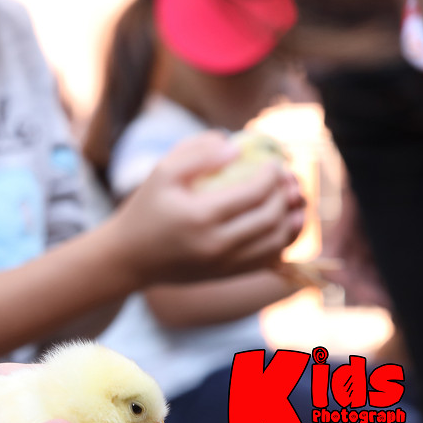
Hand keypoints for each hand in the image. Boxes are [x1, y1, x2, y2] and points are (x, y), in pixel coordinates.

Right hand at [106, 131, 304, 285]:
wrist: (130, 258)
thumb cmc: (146, 208)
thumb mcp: (161, 172)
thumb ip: (196, 152)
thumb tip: (236, 148)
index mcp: (200, 216)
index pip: (253, 193)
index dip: (271, 175)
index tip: (274, 162)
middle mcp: (217, 244)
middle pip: (271, 218)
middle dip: (286, 194)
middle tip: (286, 178)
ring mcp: (225, 264)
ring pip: (277, 242)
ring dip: (292, 218)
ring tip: (293, 198)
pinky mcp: (229, 274)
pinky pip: (270, 259)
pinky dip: (284, 239)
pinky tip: (284, 221)